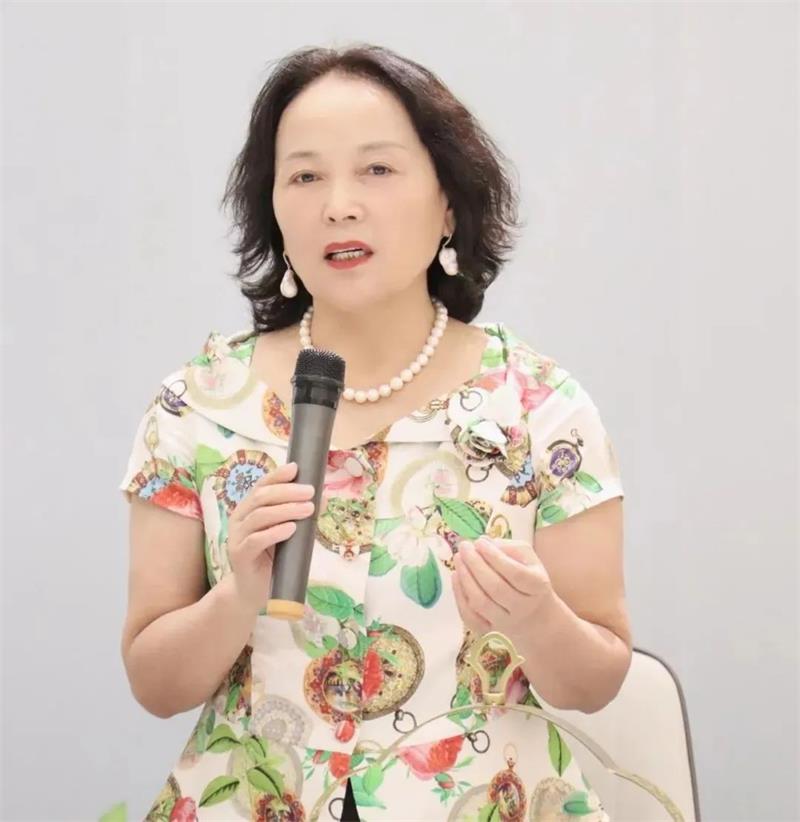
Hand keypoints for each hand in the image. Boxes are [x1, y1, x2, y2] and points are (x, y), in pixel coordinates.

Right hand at [227, 462, 327, 614]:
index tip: (296, 468)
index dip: (278, 475)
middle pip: (261, 497)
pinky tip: (291, 528)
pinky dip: (275, 532)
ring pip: (259, 516)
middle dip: (288, 491)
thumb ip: (298, 515)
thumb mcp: (287, 533)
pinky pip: (256, 540)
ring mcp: (237, 537)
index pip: (261, 486)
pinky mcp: (240, 556)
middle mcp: (239, 519)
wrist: (253, 592)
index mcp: (248, 509)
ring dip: (286, 509)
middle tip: (310, 492)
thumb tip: (323, 497)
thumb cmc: (272, 559)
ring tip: (308, 509)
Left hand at [452, 536, 554, 641]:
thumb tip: (485, 541)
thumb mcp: (530, 561)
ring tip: (458, 558)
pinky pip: (470, 617)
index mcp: (537, 587)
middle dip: (476, 564)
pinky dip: (459, 596)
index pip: (515, 573)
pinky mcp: (490, 633)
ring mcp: (506, 624)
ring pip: (481, 602)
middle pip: (496, 588)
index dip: (495, 556)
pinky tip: (456, 576)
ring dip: (465, 578)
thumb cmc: (531, 582)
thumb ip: (510, 548)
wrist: (538, 620)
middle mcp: (523, 608)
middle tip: (464, 546)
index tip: (480, 542)